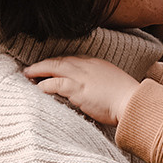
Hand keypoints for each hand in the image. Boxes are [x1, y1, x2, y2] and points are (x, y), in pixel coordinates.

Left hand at [24, 56, 139, 124]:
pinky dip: (44, 85)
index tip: (50, 67)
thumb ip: (102, 85)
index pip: (73, 59)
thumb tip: (95, 93)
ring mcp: (81, 76)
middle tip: (31, 69)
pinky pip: (55, 84)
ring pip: (53, 68)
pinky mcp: (77, 89)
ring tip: (28, 76)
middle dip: (44, 64)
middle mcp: (87, 66)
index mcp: (97, 64)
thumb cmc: (128, 99)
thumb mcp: (115, 85)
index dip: (59, 62)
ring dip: (38, 71)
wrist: (134, 103)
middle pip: (60, 60)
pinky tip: (38, 88)